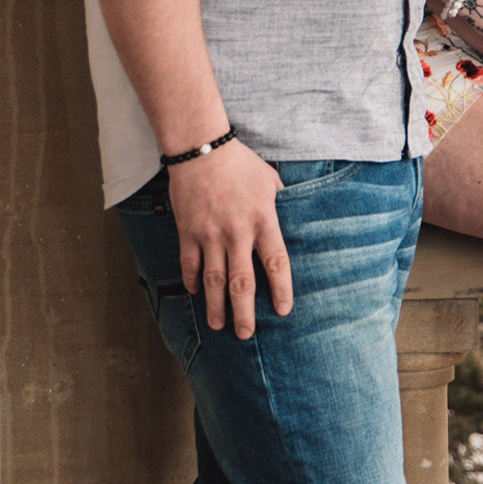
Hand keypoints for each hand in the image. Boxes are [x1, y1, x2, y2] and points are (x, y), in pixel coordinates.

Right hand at [169, 141, 291, 336]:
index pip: (276, 264)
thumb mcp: (270, 181)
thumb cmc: (240, 163)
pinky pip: (190, 264)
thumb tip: (294, 219)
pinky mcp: (188, 231)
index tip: (283, 311)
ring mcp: (210, 234)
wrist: (201, 148)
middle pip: (242, 283)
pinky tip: (196, 293)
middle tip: (246, 334)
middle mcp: (237, 233)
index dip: (281, 290)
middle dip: (244, 313)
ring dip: (216, 306)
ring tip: (218, 325)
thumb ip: (281, 203)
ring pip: (214, 280)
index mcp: (262, 221)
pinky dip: (193, 281)